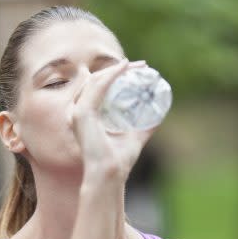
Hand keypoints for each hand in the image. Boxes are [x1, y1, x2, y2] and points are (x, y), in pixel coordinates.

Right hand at [70, 58, 157, 181]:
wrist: (110, 173)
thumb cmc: (119, 161)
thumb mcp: (134, 138)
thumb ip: (144, 127)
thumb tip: (158, 116)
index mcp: (87, 118)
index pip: (98, 90)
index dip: (115, 76)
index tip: (135, 71)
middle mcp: (79, 113)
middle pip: (97, 82)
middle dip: (117, 70)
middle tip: (141, 65)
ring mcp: (78, 113)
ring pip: (96, 81)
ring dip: (116, 69)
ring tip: (135, 65)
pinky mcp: (83, 114)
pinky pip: (97, 87)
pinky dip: (111, 75)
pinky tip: (123, 68)